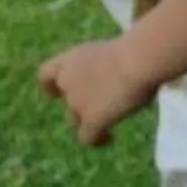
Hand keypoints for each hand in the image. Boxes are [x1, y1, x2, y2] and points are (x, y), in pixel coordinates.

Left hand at [39, 38, 156, 145]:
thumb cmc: (137, 47)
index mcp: (73, 59)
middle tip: (101, 106)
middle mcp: (68, 81)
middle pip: (67, 99)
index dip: (52, 85)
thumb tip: (125, 75)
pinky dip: (97, 139)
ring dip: (88, 121)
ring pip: (74, 120)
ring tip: (106, 127)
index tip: (60, 91)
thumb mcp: (115, 52)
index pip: (47, 74)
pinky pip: (87, 138)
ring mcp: (77, 102)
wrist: (139, 60)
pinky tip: (109, 139)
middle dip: (80, 104)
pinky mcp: (91, 120)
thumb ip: (109, 65)